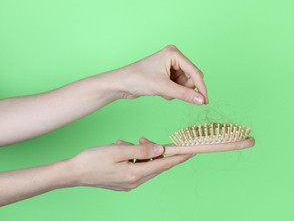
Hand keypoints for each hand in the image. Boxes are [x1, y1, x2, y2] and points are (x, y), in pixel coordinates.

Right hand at [68, 137, 194, 190]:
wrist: (72, 173)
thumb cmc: (93, 160)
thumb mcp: (118, 151)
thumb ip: (141, 150)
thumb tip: (160, 150)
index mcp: (136, 174)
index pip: (164, 164)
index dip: (179, 157)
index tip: (191, 151)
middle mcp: (135, 181)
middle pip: (156, 165)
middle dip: (156, 151)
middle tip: (144, 139)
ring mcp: (128, 183)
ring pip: (145, 165)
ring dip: (141, 152)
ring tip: (127, 143)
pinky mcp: (123, 182)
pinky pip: (135, 167)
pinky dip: (133, 157)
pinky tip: (122, 149)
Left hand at [108, 45, 207, 104]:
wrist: (121, 84)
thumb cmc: (138, 80)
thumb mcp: (164, 88)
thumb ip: (184, 94)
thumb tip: (201, 100)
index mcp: (174, 53)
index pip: (195, 72)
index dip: (201, 87)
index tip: (206, 101)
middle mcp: (174, 57)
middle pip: (191, 78)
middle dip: (184, 89)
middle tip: (172, 94)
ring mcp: (170, 65)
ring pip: (185, 84)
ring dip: (177, 92)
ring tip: (163, 92)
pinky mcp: (166, 73)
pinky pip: (178, 86)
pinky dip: (172, 92)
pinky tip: (160, 91)